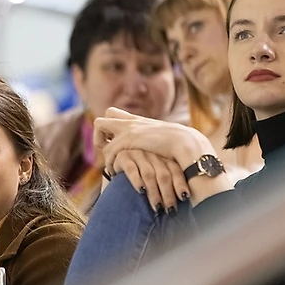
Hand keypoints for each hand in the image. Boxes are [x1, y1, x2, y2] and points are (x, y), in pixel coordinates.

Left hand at [94, 107, 211, 165]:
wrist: (186, 143)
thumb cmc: (177, 145)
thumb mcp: (160, 139)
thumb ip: (150, 140)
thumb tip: (150, 149)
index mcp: (137, 121)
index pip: (112, 114)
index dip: (108, 127)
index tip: (112, 142)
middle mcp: (130, 122)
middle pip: (102, 117)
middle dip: (99, 133)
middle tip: (107, 148)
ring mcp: (128, 128)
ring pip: (99, 126)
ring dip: (102, 147)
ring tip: (110, 163)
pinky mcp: (129, 139)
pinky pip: (108, 149)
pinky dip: (109, 161)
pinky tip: (114, 171)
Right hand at [107, 149, 189, 213]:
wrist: (117, 170)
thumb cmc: (139, 179)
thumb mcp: (155, 178)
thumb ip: (167, 183)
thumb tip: (185, 199)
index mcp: (163, 157)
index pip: (175, 170)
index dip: (180, 184)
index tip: (184, 199)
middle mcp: (151, 154)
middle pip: (163, 174)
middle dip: (168, 194)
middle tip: (170, 210)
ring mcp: (137, 154)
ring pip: (149, 173)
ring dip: (154, 192)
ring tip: (157, 207)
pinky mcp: (123, 157)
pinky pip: (131, 169)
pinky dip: (137, 181)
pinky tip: (141, 191)